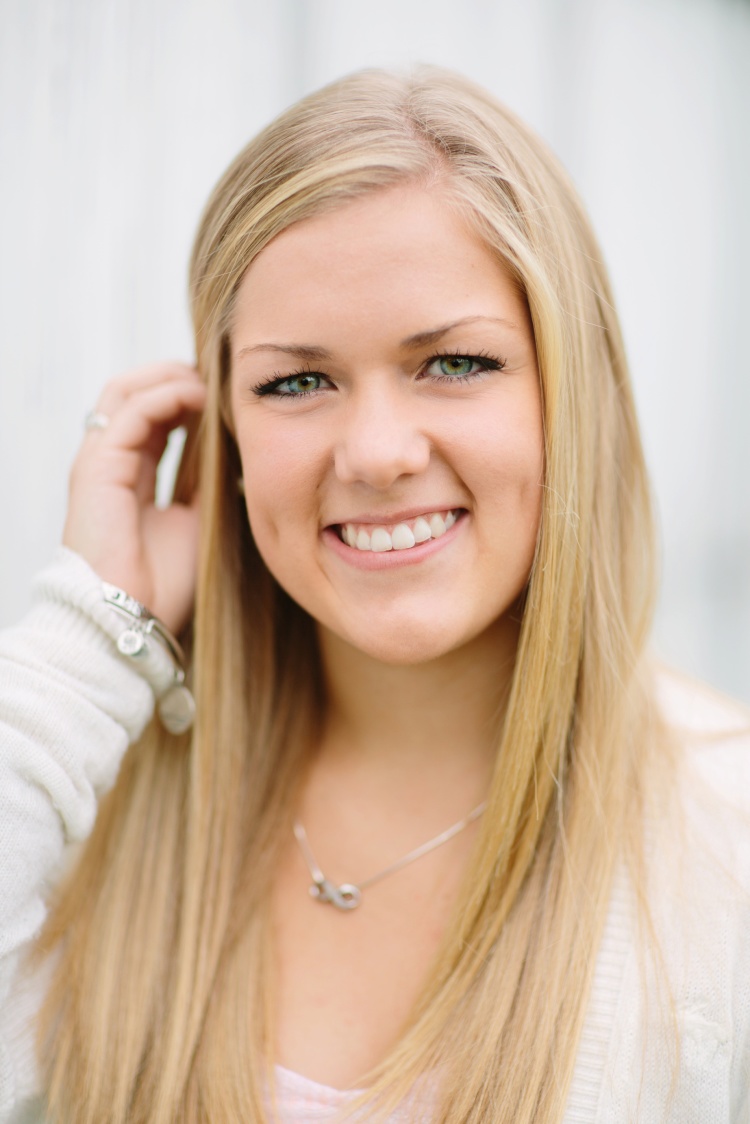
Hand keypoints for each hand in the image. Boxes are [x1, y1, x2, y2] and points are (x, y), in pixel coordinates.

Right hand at [63, 362, 206, 634]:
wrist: (131, 617)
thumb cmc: (164, 584)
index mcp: (133, 477)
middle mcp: (113, 464)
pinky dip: (165, 395)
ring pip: (127, 391)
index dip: (190, 399)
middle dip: (179, 378)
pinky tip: (197, 397)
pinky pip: (131, 411)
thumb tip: (240, 455)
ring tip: (209, 381)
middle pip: (138, 395)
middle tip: (220, 377)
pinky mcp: (97, 466)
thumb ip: (210, 486)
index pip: (156, 418)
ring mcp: (101, 462)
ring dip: (171, 377)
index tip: (228, 396)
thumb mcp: (199, 523)